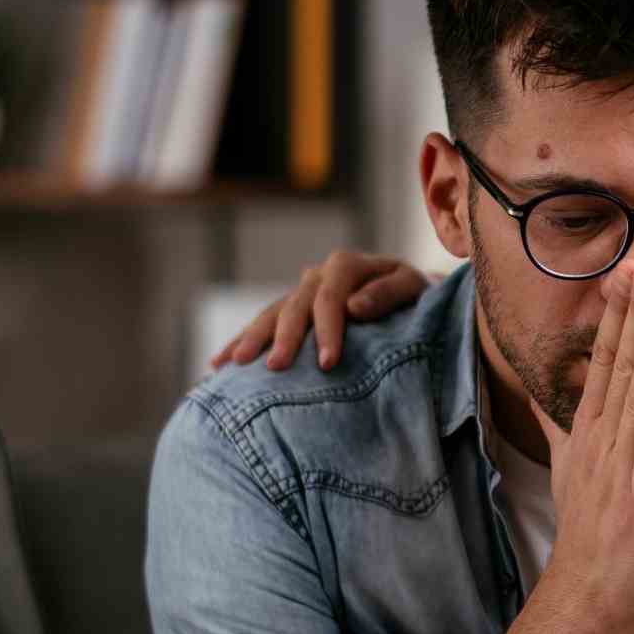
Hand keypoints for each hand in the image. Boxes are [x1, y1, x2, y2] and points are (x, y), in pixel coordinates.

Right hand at [210, 250, 430, 371]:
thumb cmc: (415, 294)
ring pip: (270, 314)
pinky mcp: (292, 308)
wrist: (409, 292)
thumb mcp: (413, 287)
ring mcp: (301, 291)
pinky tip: (218, 364)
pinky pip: (262, 324)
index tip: (329, 364)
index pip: (330, 299)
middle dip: (284, 339)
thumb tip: (354, 308)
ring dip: (251, 339)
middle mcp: (318, 274)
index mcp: (346, 265)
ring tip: (234, 365)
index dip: (328, 330)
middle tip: (274, 369)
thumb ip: (387, 294)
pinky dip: (241, 342)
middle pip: (294, 306)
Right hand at [529, 259, 633, 633]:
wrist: (586, 598)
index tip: (630, 265)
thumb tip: (538, 399)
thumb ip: (557, 430)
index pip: (607, 360)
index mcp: (593, 431)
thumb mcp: (569, 471)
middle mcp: (603, 438)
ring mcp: (620, 462)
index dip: (620, 312)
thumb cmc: (588, 537)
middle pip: (620, 361)